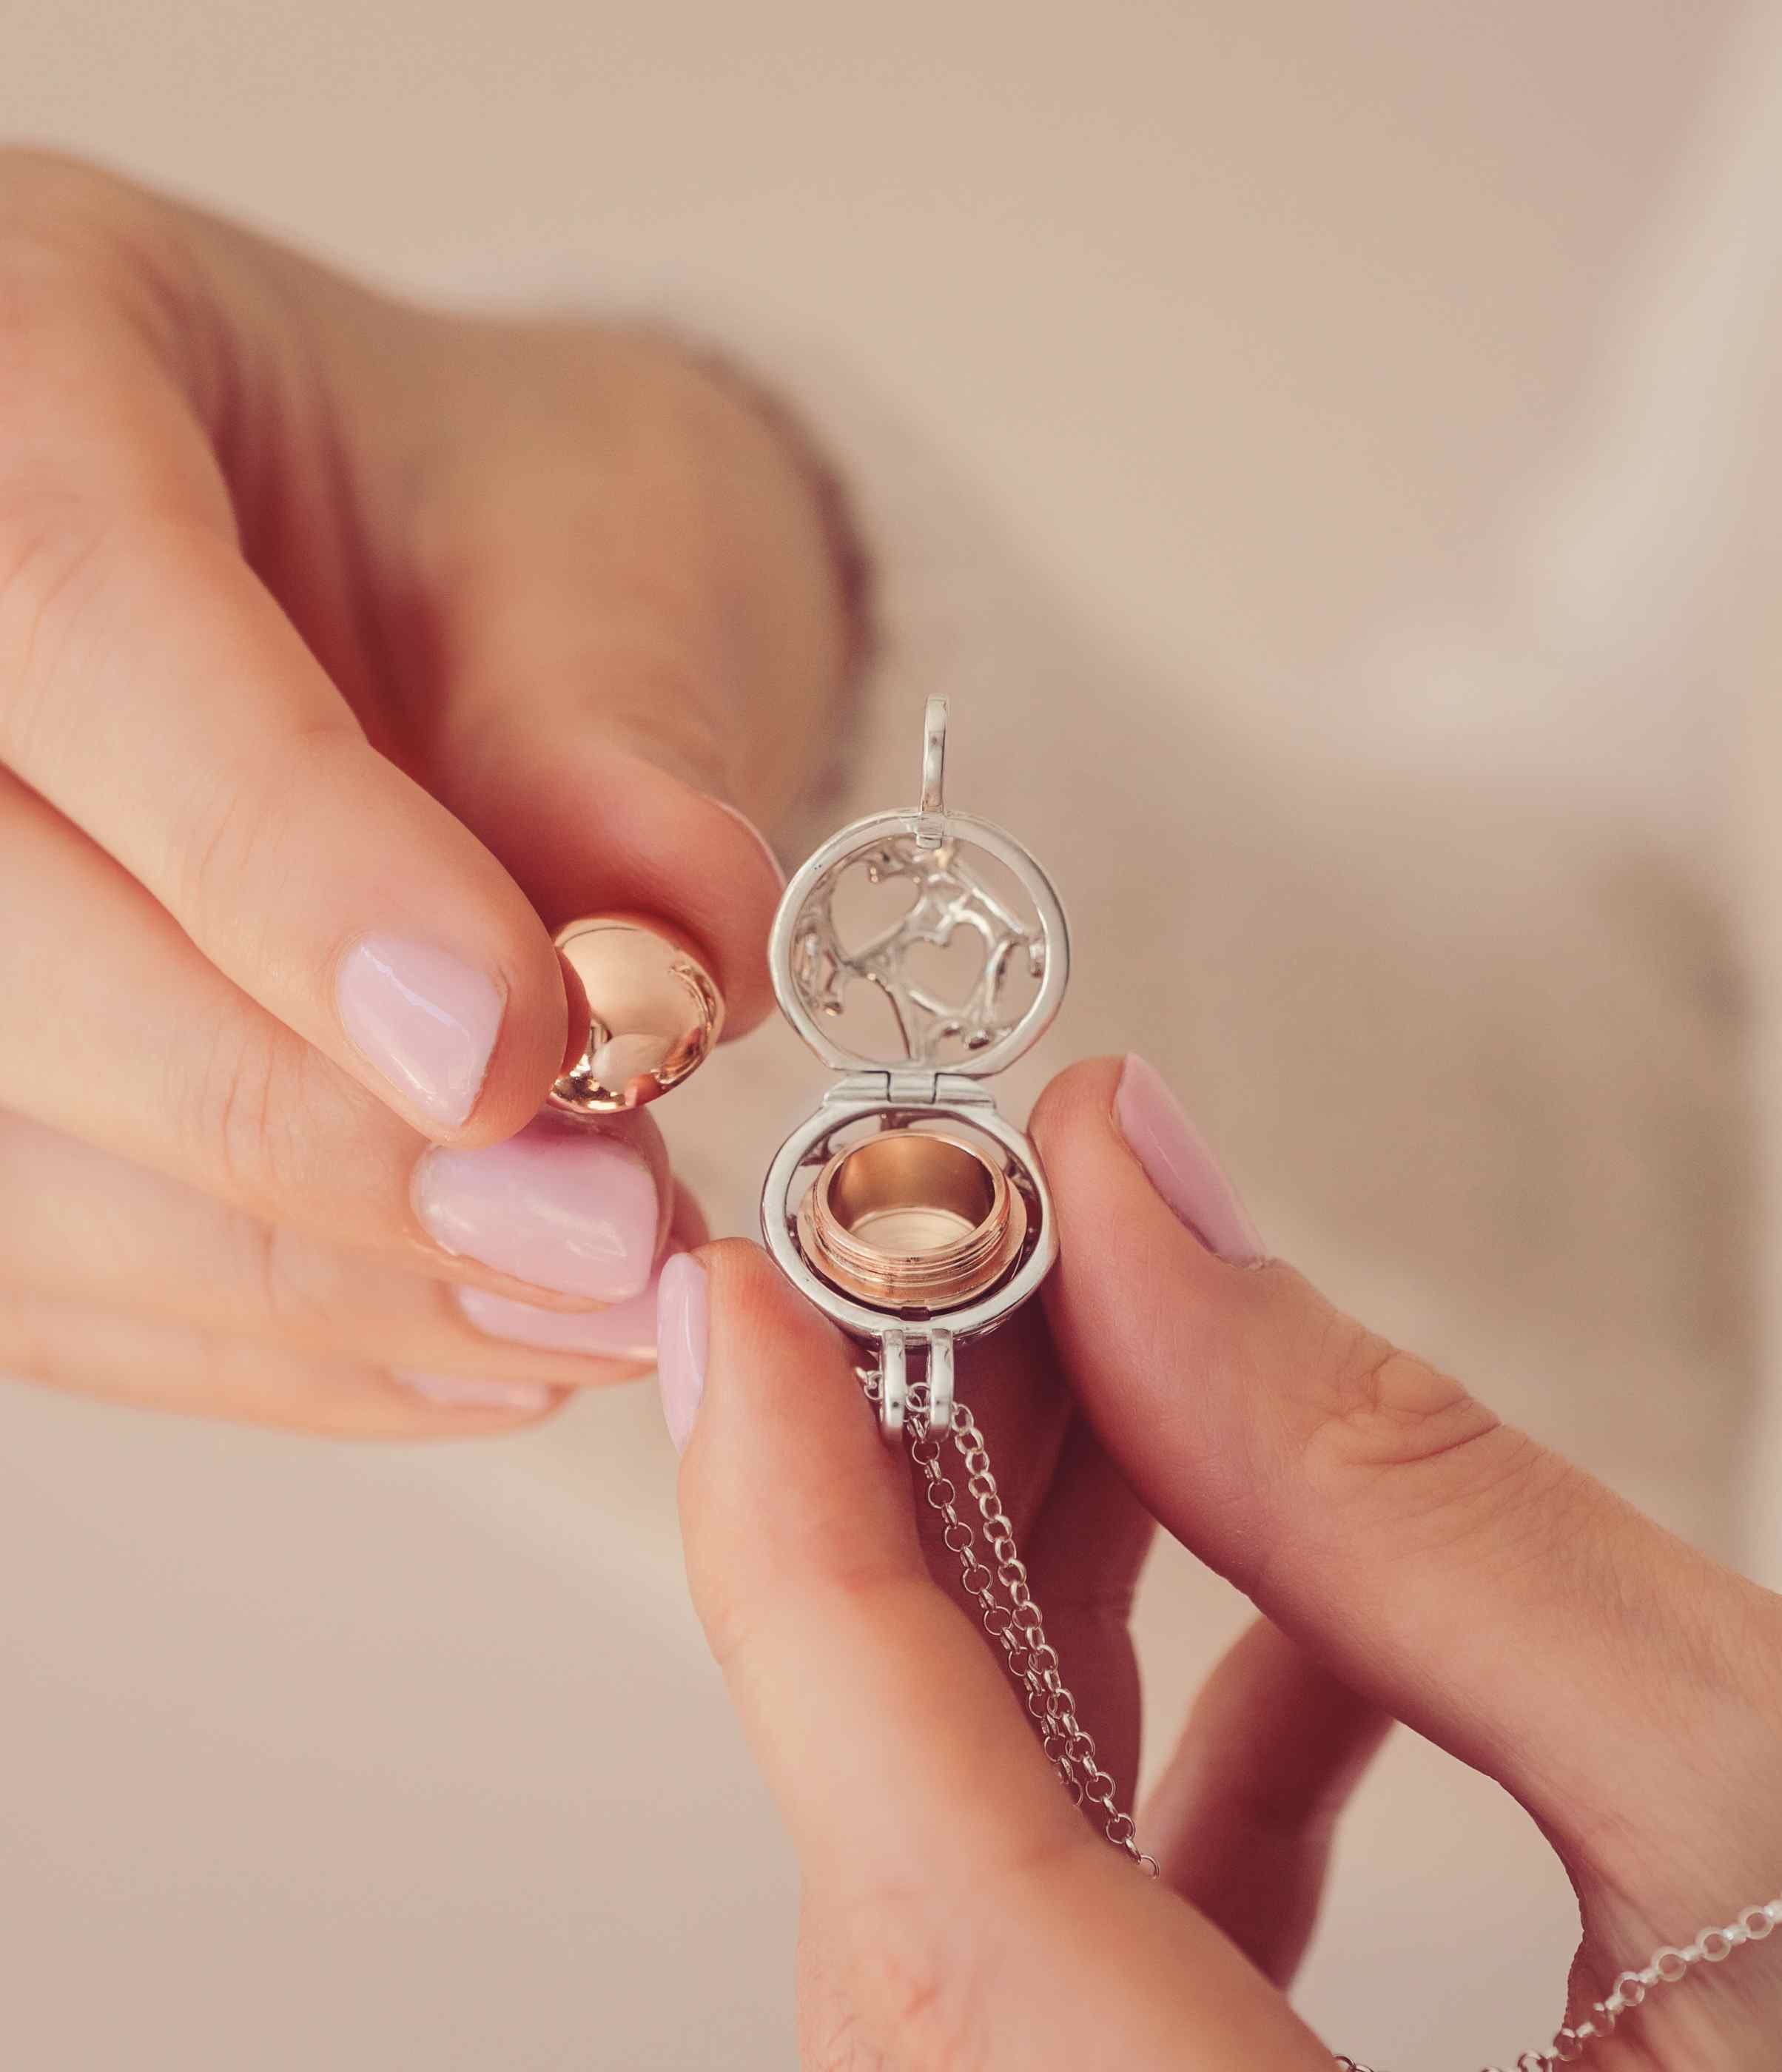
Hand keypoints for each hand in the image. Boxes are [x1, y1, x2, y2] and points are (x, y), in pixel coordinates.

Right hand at [0, 150, 852, 1430]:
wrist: (423, 578)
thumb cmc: (507, 517)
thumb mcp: (598, 549)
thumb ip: (615, 743)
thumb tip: (680, 965)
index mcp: (29, 363)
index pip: (78, 620)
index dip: (283, 868)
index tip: (517, 1052)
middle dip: (315, 1132)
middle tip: (600, 1231)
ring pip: (4, 1156)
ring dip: (316, 1281)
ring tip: (585, 1307)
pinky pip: (43, 1267)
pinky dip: (271, 1336)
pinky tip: (473, 1342)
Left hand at [670, 1057, 1781, 2070]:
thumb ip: (1427, 1506)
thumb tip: (1147, 1203)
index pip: (938, 1889)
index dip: (810, 1558)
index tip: (757, 1296)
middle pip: (928, 1869)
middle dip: (915, 1517)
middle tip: (946, 1259)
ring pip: (997, 1882)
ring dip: (1041, 1594)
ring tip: (1107, 1355)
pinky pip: (1124, 1937)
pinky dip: (1182, 1748)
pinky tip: (1301, 1606)